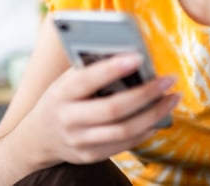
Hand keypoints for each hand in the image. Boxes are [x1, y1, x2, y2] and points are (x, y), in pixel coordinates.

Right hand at [28, 53, 178, 164]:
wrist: (37, 137)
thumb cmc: (60, 98)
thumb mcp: (66, 80)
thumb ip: (90, 70)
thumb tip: (128, 54)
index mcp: (61, 93)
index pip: (87, 80)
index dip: (112, 69)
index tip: (137, 57)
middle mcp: (68, 119)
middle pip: (113, 109)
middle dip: (145, 93)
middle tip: (168, 80)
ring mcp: (79, 141)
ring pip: (124, 130)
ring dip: (153, 114)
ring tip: (172, 98)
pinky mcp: (90, 155)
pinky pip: (124, 145)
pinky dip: (145, 130)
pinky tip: (159, 117)